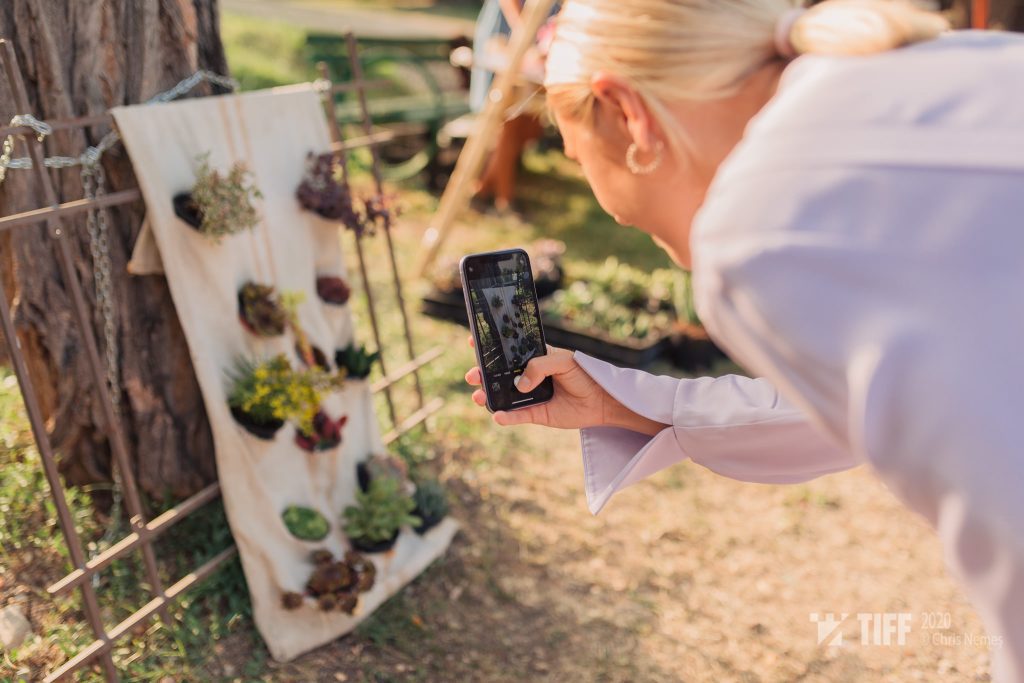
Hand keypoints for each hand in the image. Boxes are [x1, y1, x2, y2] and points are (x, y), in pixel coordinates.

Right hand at [464, 338, 665, 434]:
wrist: (602, 400)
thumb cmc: (584, 374)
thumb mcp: (563, 361)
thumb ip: (540, 366)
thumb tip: (520, 385)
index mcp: (534, 357)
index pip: (509, 351)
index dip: (491, 347)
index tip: (474, 343)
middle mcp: (528, 377)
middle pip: (499, 375)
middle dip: (482, 374)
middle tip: (472, 376)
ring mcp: (530, 396)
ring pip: (504, 396)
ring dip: (488, 396)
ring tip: (479, 397)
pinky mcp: (537, 415)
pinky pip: (517, 416)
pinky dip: (506, 417)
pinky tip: (498, 416)